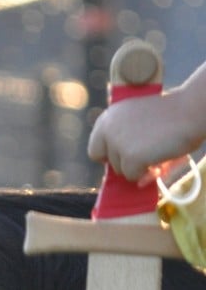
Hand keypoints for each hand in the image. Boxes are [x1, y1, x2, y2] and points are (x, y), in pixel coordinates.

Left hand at [87, 88, 201, 179]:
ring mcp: (117, 143)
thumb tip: (135, 179)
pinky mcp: (130, 157)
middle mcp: (108, 128)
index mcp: (109, 116)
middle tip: (145, 155)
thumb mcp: (142, 124)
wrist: (192, 109)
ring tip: (158, 152)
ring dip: (138, 167)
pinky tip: (161, 159)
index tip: (126, 155)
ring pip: (120, 170)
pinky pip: (133, 176)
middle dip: (125, 162)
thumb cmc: (174, 115)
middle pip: (107, 161)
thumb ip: (130, 145)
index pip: (96, 147)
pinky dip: (147, 173)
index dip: (111, 154)